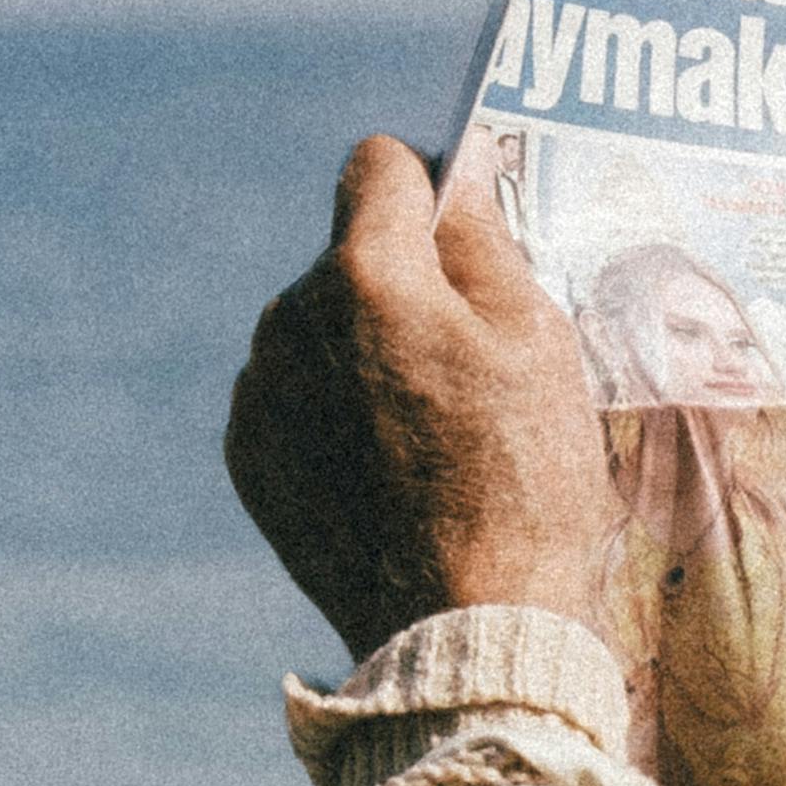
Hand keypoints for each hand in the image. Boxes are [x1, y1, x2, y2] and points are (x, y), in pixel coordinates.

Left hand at [224, 135, 621, 660]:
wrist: (463, 622)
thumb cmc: (522, 476)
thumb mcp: (537, 338)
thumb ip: (484, 238)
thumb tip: (456, 174)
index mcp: (367, 274)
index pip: (379, 163)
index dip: (432, 186)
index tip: (467, 238)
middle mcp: (291, 316)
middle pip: (351, 249)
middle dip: (404, 278)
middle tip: (471, 361)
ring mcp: (261, 388)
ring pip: (320, 322)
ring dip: (366, 344)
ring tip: (434, 426)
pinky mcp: (248, 453)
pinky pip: (294, 390)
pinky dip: (335, 406)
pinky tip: (392, 465)